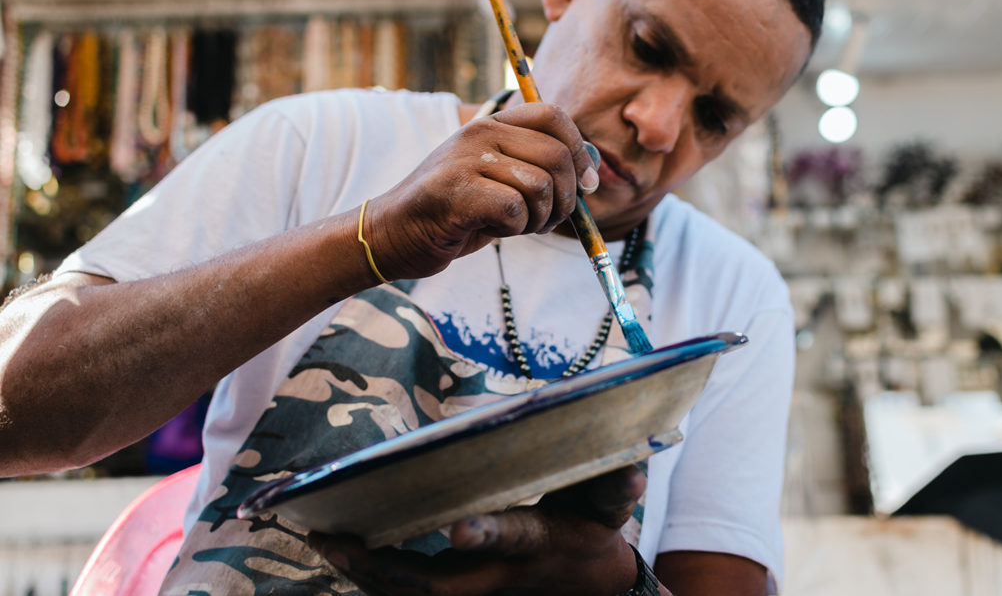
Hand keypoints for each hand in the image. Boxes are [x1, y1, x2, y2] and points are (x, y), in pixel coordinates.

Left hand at [308, 465, 645, 595]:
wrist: (587, 590)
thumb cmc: (592, 538)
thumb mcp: (609, 509)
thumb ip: (614, 487)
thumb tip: (631, 467)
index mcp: (535, 545)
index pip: (511, 541)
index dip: (487, 537)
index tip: (458, 527)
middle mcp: (497, 575)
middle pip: (434, 584)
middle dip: (384, 566)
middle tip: (336, 536)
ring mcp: (475, 590)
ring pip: (410, 594)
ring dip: (364, 573)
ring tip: (322, 540)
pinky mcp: (459, 592)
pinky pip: (406, 591)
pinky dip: (370, 577)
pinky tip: (337, 552)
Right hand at [362, 102, 598, 280]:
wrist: (394, 235)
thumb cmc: (454, 213)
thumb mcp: (500, 182)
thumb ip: (538, 169)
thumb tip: (592, 169)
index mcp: (491, 124)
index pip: (554, 116)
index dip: (580, 150)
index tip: (585, 184)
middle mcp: (479, 133)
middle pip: (557, 154)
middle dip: (566, 197)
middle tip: (547, 219)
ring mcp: (466, 159)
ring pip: (539, 184)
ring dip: (540, 217)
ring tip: (518, 226)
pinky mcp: (456, 191)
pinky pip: (515, 208)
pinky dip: (514, 228)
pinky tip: (494, 230)